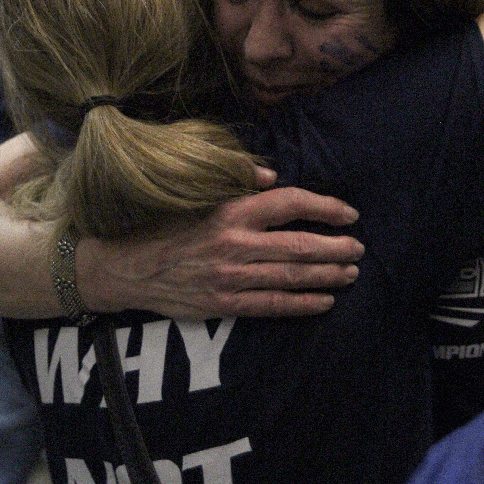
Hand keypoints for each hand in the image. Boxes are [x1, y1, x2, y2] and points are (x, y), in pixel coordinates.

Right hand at [76, 185, 362, 317]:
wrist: (125, 267)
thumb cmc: (163, 225)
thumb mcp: (196, 196)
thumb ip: (236, 184)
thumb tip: (273, 177)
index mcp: (230, 211)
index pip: (289, 203)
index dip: (325, 207)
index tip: (348, 213)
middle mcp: (234, 243)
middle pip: (299, 246)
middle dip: (335, 248)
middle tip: (358, 248)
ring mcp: (230, 277)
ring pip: (291, 277)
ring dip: (327, 276)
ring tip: (350, 273)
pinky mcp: (224, 303)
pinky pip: (272, 306)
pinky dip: (302, 304)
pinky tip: (325, 302)